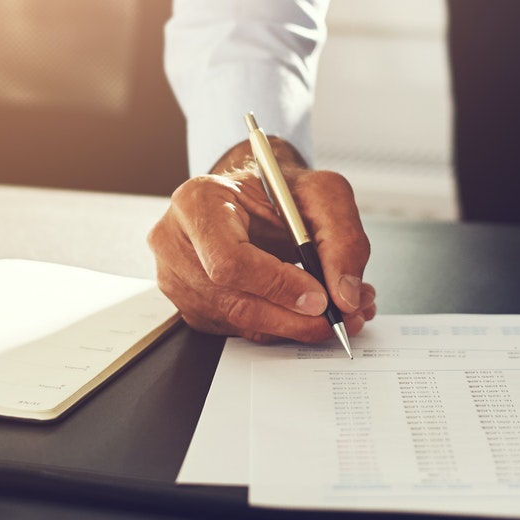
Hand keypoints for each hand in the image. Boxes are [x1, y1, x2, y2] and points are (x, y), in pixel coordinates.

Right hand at [148, 138, 376, 344]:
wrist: (257, 198)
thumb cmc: (281, 190)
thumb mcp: (323, 194)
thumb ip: (341, 240)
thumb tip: (344, 295)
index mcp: (197, 202)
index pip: (228, 259)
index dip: (276, 285)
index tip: (319, 296)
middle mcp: (175, 242)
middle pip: (234, 301)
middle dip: (295, 316)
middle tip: (341, 316)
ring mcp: (178, 280)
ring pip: (240, 322)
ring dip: (296, 326)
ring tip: (340, 311)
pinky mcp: (194, 307)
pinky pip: (240, 329)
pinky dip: (282, 327)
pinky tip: (310, 312)